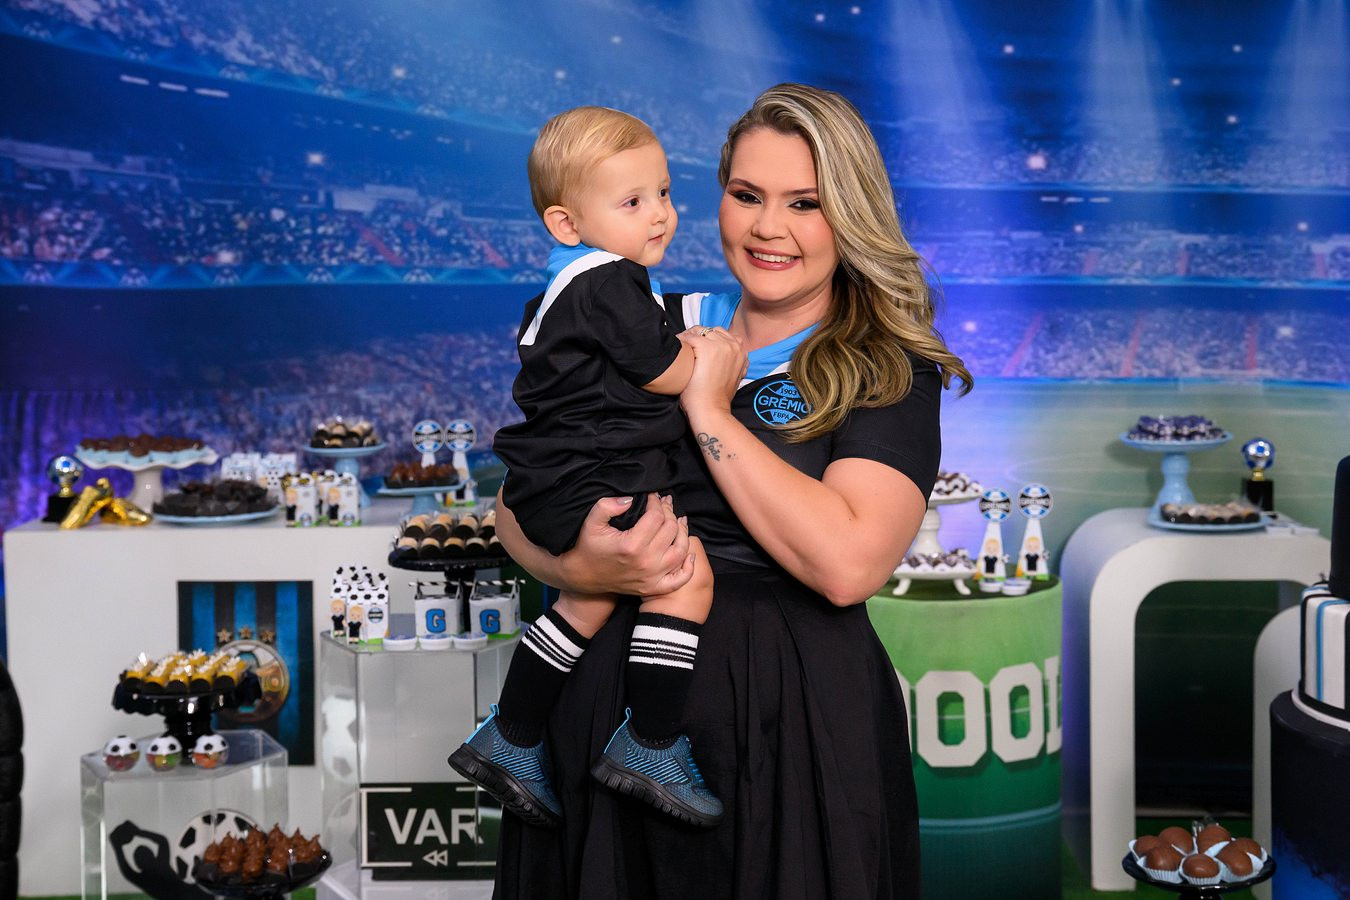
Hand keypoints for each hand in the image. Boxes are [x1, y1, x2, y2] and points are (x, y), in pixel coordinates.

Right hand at [560, 493, 693, 595]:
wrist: (583, 576)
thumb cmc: (588, 547)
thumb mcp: (591, 522)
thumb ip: (607, 506)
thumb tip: (630, 499)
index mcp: (631, 545)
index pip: (656, 517)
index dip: (657, 502)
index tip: (653, 496)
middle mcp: (646, 562)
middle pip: (671, 530)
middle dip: (669, 512)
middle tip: (664, 504)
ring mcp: (652, 577)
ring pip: (681, 550)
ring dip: (683, 532)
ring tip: (678, 519)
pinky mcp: (653, 587)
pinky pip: (680, 579)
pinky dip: (689, 566)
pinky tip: (689, 552)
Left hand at [678, 326, 746, 416]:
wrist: (711, 409)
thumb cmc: (717, 397)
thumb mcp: (733, 378)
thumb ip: (730, 364)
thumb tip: (721, 359)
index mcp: (742, 353)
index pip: (723, 335)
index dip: (708, 339)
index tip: (695, 346)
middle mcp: (734, 346)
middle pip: (712, 330)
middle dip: (698, 336)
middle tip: (685, 345)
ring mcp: (721, 345)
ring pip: (700, 331)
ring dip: (689, 337)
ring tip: (680, 346)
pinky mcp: (706, 347)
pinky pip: (689, 337)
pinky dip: (681, 341)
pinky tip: (676, 348)